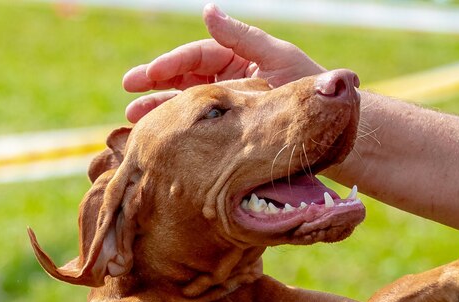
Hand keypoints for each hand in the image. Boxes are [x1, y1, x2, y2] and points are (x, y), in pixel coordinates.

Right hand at [123, 3, 324, 121]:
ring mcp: (231, 104)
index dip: (171, 63)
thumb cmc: (307, 87)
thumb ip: (241, 37)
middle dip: (156, 82)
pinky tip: (160, 132)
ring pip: (188, 102)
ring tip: (134, 117)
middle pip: (185, 77)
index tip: (148, 73)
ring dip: (161, 106)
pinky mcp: (232, 128)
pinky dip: (181, 126)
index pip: (198, 56)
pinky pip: (201, 124)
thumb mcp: (277, 56)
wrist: (330, 128)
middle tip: (128, 88)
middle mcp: (231, 78)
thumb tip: (207, 10)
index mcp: (239, 57)